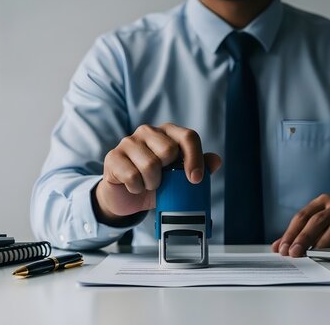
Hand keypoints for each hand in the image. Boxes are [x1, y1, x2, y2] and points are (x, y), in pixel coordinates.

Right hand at [94, 123, 221, 225]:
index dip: (195, 158)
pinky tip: (134, 187)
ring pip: (150, 165)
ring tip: (148, 185)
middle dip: (168, 173)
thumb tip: (216, 161)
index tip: (195, 179)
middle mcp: (147, 131)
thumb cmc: (155, 183)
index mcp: (167, 133)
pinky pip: (132, 176)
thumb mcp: (179, 179)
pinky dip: (137, 188)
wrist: (126, 197)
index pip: (188, 136)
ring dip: (152, 184)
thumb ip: (199, 168)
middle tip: (162, 181)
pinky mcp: (113, 157)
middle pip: (169, 149)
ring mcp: (128, 142)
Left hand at [271, 194, 329, 256]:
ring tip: (312, 254)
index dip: (291, 233)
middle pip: (317, 220)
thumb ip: (300, 233)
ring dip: (322, 242)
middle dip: (303, 238)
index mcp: (322, 202)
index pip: (302, 216)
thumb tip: (278, 247)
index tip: (282, 248)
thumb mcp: (322, 222)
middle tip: (294, 253)